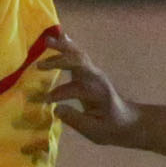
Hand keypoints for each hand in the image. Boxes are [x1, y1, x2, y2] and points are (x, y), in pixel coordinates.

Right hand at [45, 30, 142, 145]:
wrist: (126, 120)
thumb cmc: (110, 128)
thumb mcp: (94, 131)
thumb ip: (75, 120)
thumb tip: (56, 109)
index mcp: (97, 93)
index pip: (75, 88)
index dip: (58, 94)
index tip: (44, 101)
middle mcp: (96, 78)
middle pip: (78, 62)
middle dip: (59, 61)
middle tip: (39, 65)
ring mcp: (93, 72)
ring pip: (78, 54)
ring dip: (62, 48)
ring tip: (45, 41)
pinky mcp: (90, 70)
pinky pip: (78, 54)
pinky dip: (68, 45)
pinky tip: (58, 36)